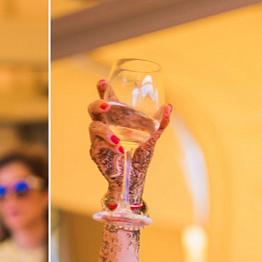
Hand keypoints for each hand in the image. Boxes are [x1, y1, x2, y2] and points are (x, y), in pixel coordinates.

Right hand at [88, 79, 171, 204]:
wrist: (134, 179)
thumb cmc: (139, 157)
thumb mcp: (152, 138)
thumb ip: (160, 124)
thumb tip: (169, 106)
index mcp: (116, 119)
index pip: (106, 100)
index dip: (103, 90)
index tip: (103, 82)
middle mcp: (105, 127)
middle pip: (93, 110)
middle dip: (97, 104)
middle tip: (106, 106)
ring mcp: (98, 140)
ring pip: (93, 126)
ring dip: (104, 130)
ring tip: (117, 139)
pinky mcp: (96, 153)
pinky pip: (97, 145)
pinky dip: (109, 146)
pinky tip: (120, 150)